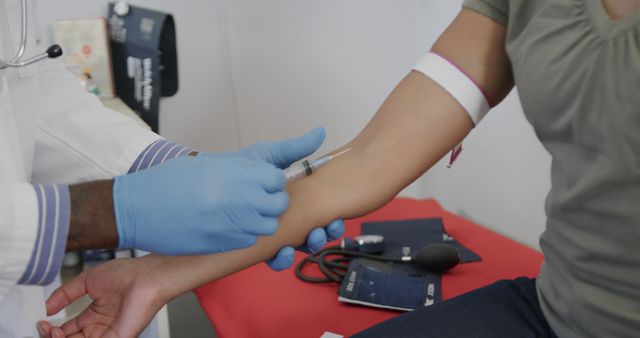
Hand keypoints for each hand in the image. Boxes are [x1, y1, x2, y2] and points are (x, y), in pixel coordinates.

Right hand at [38, 256, 170, 337]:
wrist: (146, 275)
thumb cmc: (126, 274)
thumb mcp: (87, 281)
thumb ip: (65, 294)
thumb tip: (47, 307)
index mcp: (95, 314)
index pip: (68, 331)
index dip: (52, 330)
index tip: (42, 322)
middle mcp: (101, 327)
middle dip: (53, 337)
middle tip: (46, 328)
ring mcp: (109, 335)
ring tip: (54, 331)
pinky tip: (62, 336)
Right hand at [113, 155, 287, 254]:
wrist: (136, 209)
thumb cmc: (167, 182)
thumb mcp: (206, 164)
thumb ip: (239, 169)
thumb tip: (262, 174)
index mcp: (232, 173)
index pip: (276, 178)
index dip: (272, 181)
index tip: (264, 182)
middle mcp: (236, 198)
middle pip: (278, 204)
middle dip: (273, 201)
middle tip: (258, 200)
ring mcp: (230, 224)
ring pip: (268, 226)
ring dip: (261, 220)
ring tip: (244, 214)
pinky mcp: (220, 244)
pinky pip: (249, 241)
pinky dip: (246, 235)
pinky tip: (230, 226)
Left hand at [203, 128, 345, 269]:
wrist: (209, 183)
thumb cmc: (241, 168)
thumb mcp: (269, 156)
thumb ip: (295, 149)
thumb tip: (320, 133)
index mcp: (296, 200)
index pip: (321, 213)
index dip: (333, 218)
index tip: (336, 217)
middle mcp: (288, 219)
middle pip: (315, 232)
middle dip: (325, 234)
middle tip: (325, 229)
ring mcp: (274, 234)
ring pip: (299, 247)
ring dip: (309, 246)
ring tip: (309, 239)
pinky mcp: (258, 246)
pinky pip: (275, 258)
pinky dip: (282, 259)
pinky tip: (283, 251)